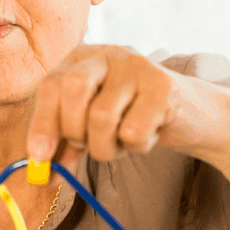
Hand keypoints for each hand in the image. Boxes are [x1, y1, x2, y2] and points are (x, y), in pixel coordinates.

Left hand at [28, 46, 202, 164]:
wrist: (189, 114)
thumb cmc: (130, 118)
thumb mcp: (90, 129)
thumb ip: (63, 147)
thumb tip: (40, 175)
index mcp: (81, 58)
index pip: (50, 85)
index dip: (42, 123)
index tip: (39, 158)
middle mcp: (108, 54)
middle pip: (72, 88)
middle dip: (73, 130)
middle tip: (86, 147)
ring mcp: (138, 65)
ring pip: (101, 117)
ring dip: (106, 147)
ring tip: (121, 142)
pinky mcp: (164, 85)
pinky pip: (134, 131)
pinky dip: (136, 146)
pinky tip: (148, 134)